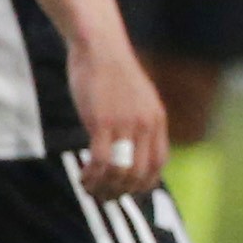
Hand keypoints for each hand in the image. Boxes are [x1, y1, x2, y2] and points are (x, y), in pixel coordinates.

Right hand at [68, 31, 170, 198]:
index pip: (159, 164)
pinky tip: (83, 177)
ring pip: (121, 173)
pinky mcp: (102, 122)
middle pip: (141, 174)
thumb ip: (138, 122)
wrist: (99, 46)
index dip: (144, 184)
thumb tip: (130, 148)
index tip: (127, 191)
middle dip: (121, 192)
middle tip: (104, 196)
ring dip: (104, 187)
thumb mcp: (136, 98)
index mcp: (157, 120)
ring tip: (90, 187)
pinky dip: (92, 176)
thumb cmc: (112, 72)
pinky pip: (100, 161)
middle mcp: (146, 125)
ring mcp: (125, 124)